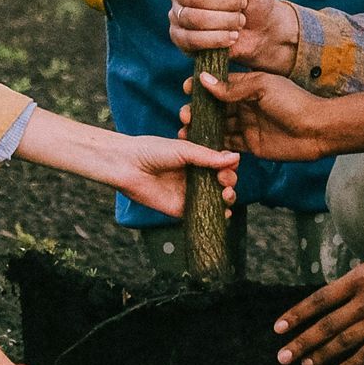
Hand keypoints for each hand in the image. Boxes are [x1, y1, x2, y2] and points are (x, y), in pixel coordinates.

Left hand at [109, 134, 238, 218]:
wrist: (128, 165)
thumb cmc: (152, 151)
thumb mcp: (183, 149)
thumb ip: (208, 156)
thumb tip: (235, 158)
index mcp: (197, 159)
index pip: (221, 164)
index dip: (229, 166)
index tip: (230, 165)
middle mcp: (195, 176)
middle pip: (222, 182)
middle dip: (229, 181)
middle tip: (224, 180)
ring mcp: (189, 193)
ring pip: (216, 198)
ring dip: (227, 198)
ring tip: (225, 194)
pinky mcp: (181, 209)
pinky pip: (202, 214)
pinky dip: (216, 216)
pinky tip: (223, 212)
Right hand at [168, 0, 297, 66]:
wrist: (261, 26)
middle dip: (227, 3)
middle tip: (243, 4)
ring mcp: (177, 16)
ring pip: (193, 19)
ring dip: (225, 21)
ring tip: (240, 21)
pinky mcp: (180, 39)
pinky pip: (190, 40)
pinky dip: (216, 39)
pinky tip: (232, 36)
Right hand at [190, 65, 338, 164]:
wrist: (317, 130)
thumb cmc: (293, 102)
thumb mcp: (262, 87)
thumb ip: (233, 88)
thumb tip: (204, 80)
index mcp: (248, 86)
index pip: (220, 84)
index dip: (203, 86)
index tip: (186, 89)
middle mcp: (245, 105)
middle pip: (215, 107)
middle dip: (199, 110)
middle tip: (184, 116)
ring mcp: (247, 125)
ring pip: (219, 126)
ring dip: (203, 129)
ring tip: (186, 133)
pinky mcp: (250, 144)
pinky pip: (228, 144)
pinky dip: (215, 146)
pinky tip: (201, 148)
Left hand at [273, 246, 363, 364]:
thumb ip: (357, 283)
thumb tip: (335, 298)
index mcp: (357, 278)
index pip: (318, 299)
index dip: (296, 314)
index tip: (278, 327)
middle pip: (325, 325)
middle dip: (301, 342)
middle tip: (282, 356)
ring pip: (343, 342)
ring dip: (321, 356)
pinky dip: (352, 364)